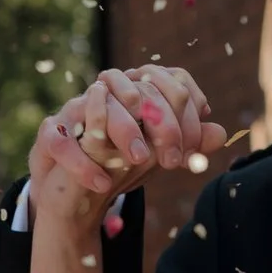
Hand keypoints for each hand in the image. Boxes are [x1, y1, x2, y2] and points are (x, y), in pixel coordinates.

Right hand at [30, 65, 226, 216]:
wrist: (69, 190)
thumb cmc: (115, 163)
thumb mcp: (156, 154)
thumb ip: (185, 142)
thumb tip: (220, 132)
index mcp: (136, 92)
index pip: (170, 82)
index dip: (186, 114)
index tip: (191, 149)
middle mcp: (107, 93)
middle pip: (142, 92)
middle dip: (162, 127)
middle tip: (173, 162)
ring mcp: (76, 110)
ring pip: (106, 107)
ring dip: (126, 134)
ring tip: (140, 162)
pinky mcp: (52, 135)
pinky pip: (69, 141)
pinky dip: (86, 164)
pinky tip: (103, 184)